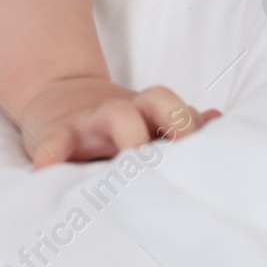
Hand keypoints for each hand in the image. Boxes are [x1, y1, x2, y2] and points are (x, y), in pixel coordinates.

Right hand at [15, 77, 220, 167]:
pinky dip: (52, 151)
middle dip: (179, 121)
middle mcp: (126, 115)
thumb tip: (217, 119)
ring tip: (136, 167)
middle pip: (160, 99)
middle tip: (185, 158)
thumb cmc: (111, 129)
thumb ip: (179, 127)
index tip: (211, 162)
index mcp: (151, 117)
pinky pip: (53, 139)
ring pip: (117, 114)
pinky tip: (49, 167)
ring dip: (130, 134)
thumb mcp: (145, 126)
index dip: (199, 134)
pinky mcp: (53, 133)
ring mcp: (91, 123)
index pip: (185, 116)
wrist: (56, 100)